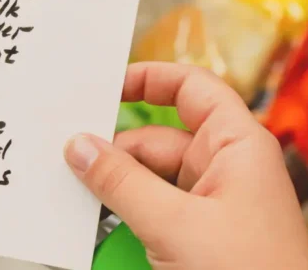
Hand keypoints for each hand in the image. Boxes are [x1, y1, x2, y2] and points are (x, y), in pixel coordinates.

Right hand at [64, 62, 307, 269]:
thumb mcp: (174, 224)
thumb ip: (121, 183)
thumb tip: (81, 148)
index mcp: (234, 145)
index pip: (189, 89)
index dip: (148, 79)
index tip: (106, 86)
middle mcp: (222, 166)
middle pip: (156, 139)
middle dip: (116, 150)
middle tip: (73, 157)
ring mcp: (207, 199)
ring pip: (149, 175)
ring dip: (117, 185)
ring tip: (81, 193)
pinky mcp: (194, 228)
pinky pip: (151, 204)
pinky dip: (126, 208)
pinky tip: (101, 219)